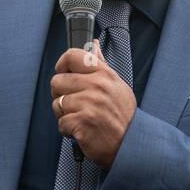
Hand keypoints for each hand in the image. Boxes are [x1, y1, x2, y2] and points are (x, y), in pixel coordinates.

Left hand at [50, 37, 135, 168]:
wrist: (131, 145)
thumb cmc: (122, 116)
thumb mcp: (117, 85)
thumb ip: (101, 65)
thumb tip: (94, 45)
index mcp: (104, 74)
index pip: (72, 56)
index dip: (62, 65)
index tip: (64, 75)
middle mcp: (97, 85)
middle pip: (57, 81)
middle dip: (61, 95)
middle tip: (75, 105)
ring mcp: (89, 103)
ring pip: (57, 103)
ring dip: (65, 115)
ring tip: (81, 119)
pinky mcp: (82, 122)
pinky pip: (61, 122)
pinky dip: (68, 130)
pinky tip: (82, 131)